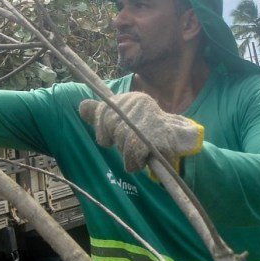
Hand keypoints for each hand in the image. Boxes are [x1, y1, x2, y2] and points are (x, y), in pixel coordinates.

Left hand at [78, 92, 204, 174]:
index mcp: (129, 98)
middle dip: (116, 141)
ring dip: (126, 153)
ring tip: (136, 152)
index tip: (112, 133)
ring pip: (120, 141)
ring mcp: (148, 121)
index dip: (103, 128)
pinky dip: (133, 162)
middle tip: (130, 142)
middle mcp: (139, 104)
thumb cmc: (144, 130)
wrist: (177, 141)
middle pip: (109, 127)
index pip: (103, 112)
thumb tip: (82, 107)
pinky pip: (132, 154)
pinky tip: (140, 160)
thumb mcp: (122, 116)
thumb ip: (100, 112)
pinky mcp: (155, 139)